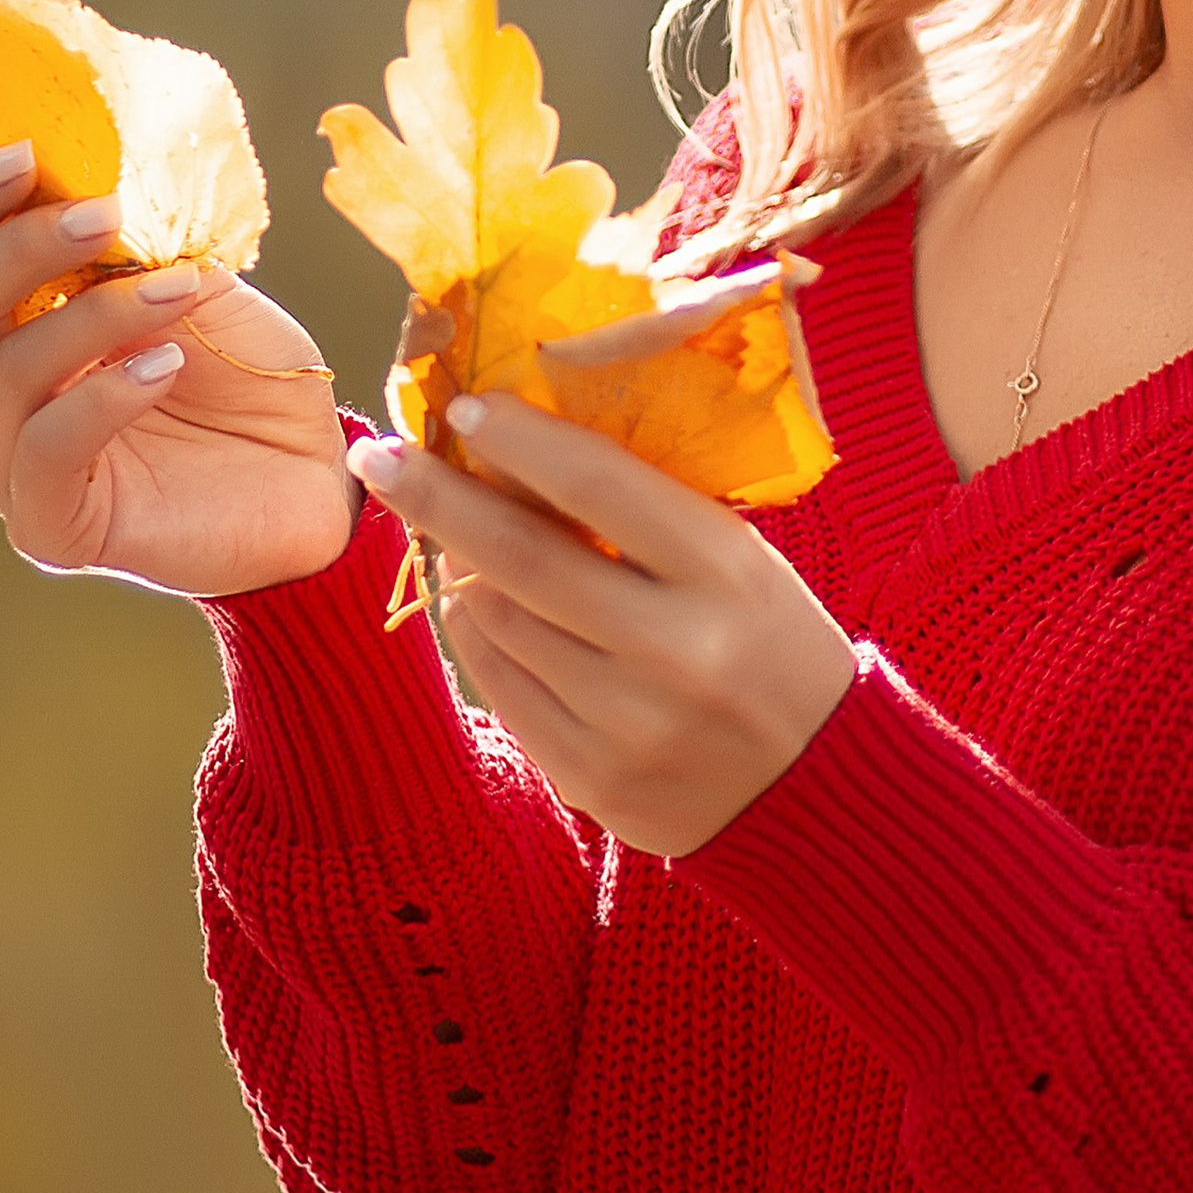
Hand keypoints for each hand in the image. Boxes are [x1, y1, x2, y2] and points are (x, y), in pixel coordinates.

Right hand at [0, 142, 355, 596]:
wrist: (311, 480)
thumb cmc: (249, 373)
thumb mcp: (198, 279)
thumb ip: (137, 239)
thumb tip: (94, 178)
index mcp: (10, 319)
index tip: (28, 153)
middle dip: (21, 246)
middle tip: (106, 215)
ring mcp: (13, 461)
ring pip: (7, 372)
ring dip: (96, 316)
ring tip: (180, 291)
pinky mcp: (49, 526)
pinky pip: (43, 451)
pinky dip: (101, 399)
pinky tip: (166, 365)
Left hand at [350, 390, 854, 858]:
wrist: (814, 785)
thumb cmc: (767, 639)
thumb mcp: (736, 559)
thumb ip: (642, 511)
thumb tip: (513, 447)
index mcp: (725, 571)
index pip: (598, 485)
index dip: (519, 439)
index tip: (462, 406)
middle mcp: (677, 647)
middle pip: (522, 557)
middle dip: (437, 497)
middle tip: (378, 455)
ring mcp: (630, 721)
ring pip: (496, 621)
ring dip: (461, 569)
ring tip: (460, 540)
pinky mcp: (592, 776)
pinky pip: (500, 685)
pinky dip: (479, 636)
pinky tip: (487, 608)